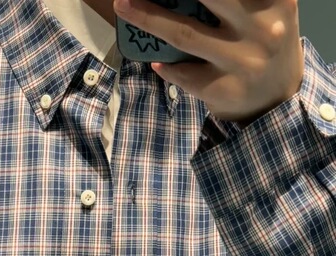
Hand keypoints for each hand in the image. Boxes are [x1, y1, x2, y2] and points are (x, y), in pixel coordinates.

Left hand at [113, 0, 304, 126]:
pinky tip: (157, 62)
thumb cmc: (263, 42)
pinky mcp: (223, 88)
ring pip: (183, 33)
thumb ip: (233, 1)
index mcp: (275, 0)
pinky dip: (165, 66)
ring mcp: (241, 61)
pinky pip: (183, 72)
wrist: (278, 100)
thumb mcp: (264, 12)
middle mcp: (261, 27)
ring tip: (123, 5)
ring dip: (147, 17)